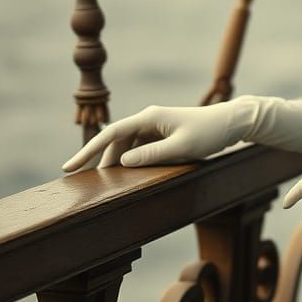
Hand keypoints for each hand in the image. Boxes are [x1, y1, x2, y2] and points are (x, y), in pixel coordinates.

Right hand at [61, 102, 242, 172]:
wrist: (231, 122)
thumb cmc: (209, 133)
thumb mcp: (181, 147)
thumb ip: (151, 155)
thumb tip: (123, 162)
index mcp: (149, 117)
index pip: (110, 133)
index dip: (88, 150)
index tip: (69, 167)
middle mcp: (148, 119)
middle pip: (116, 142)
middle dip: (100, 160)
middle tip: (85, 184)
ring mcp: (155, 127)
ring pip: (127, 146)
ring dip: (117, 163)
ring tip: (105, 184)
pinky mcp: (162, 134)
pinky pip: (140, 148)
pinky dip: (131, 161)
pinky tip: (127, 176)